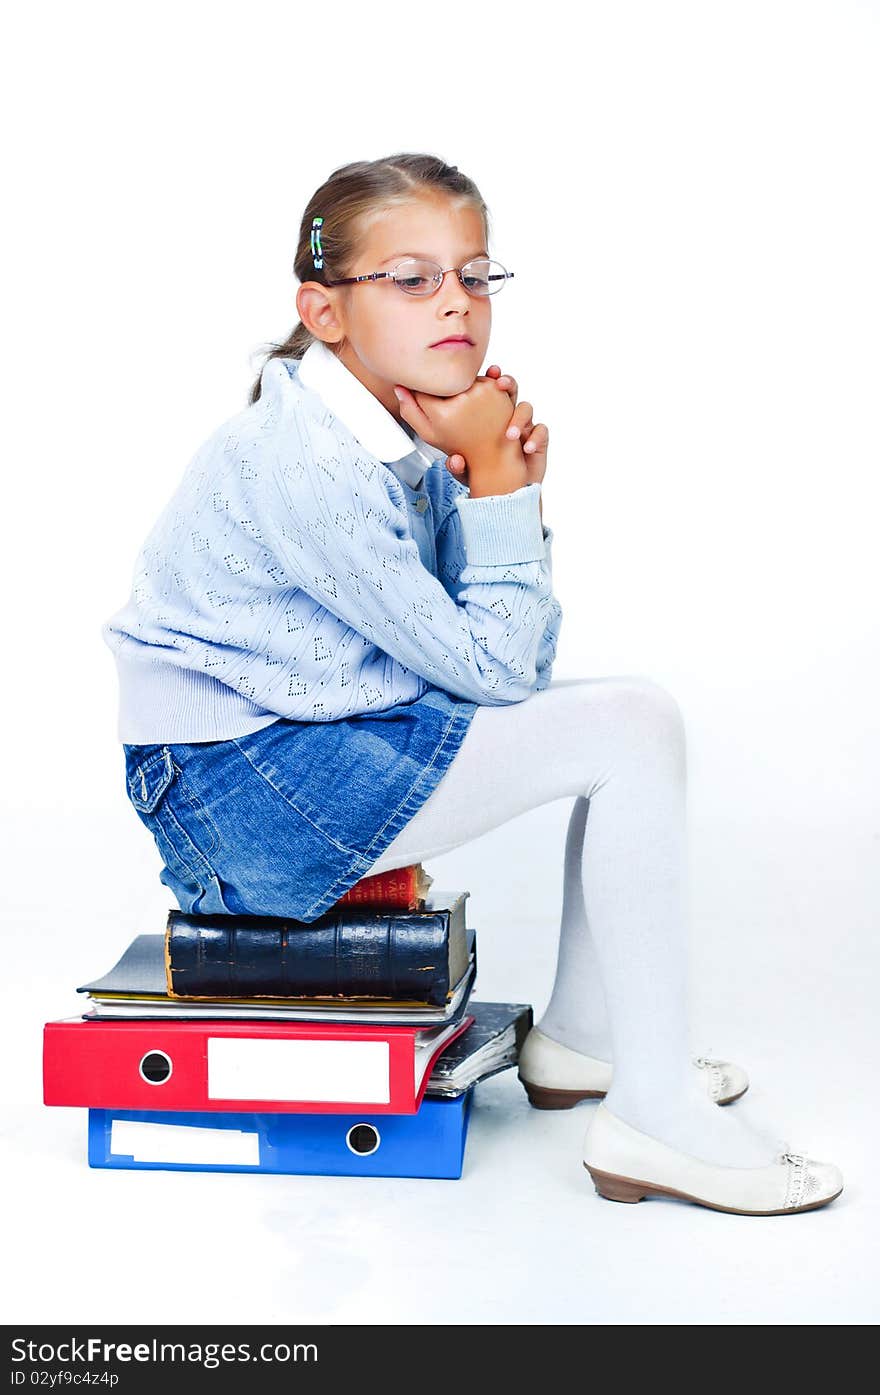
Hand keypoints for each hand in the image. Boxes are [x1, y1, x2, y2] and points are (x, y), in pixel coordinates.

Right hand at [393, 374, 514, 461]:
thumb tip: (399, 387)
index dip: (424, 396)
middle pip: (442, 381)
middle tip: (451, 411)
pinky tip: (478, 403)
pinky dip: (477, 386)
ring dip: (461, 387)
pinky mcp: (496, 387)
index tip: (431, 406)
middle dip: (443, 391)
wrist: (493, 453)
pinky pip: (478, 377)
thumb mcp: (429, 435)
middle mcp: (462, 398)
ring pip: (460, 377)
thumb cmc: (461, 445)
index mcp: (442, 413)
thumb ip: (409, 411)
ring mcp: (481, 390)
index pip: (422, 389)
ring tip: (466, 410)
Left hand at [447, 365, 549, 490]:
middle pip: (510, 390)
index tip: (487, 373)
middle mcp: (506, 417)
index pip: (486, 393)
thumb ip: (459, 467)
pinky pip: (541, 431)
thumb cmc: (485, 476)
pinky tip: (526, 449)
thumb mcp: (467, 473)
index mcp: (487, 418)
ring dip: (518, 417)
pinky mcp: (538, 440)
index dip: (487, 380)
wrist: (507, 492)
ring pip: (526, 408)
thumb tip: (454, 462)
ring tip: (509, 435)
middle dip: (507, 382)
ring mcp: (524, 426)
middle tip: (500, 384)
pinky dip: (535, 438)